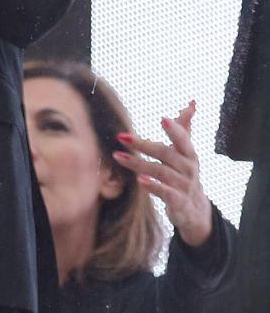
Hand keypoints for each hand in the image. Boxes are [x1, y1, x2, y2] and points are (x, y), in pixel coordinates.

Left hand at [118, 100, 214, 249]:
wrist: (195, 210)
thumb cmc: (184, 172)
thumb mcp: (186, 151)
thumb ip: (185, 127)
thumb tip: (192, 102)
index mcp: (190, 154)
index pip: (184, 140)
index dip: (175, 130)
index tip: (163, 118)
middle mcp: (189, 170)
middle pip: (165, 154)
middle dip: (143, 145)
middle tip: (120, 136)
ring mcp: (185, 187)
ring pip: (161, 172)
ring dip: (138, 164)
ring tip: (117, 156)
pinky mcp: (179, 203)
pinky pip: (166, 194)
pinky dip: (153, 187)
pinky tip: (139, 181)